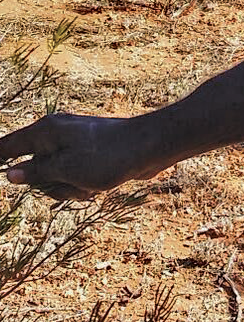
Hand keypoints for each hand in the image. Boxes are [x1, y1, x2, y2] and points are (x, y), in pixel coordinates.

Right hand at [0, 111, 158, 199]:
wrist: (151, 147)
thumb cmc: (109, 155)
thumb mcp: (67, 169)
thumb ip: (36, 172)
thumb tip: (10, 174)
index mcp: (46, 132)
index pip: (7, 146)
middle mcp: (57, 136)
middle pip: (33, 171)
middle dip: (49, 185)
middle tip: (70, 182)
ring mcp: (74, 147)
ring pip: (55, 179)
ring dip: (70, 189)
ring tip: (90, 183)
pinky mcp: (88, 157)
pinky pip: (74, 179)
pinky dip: (84, 186)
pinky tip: (100, 185)